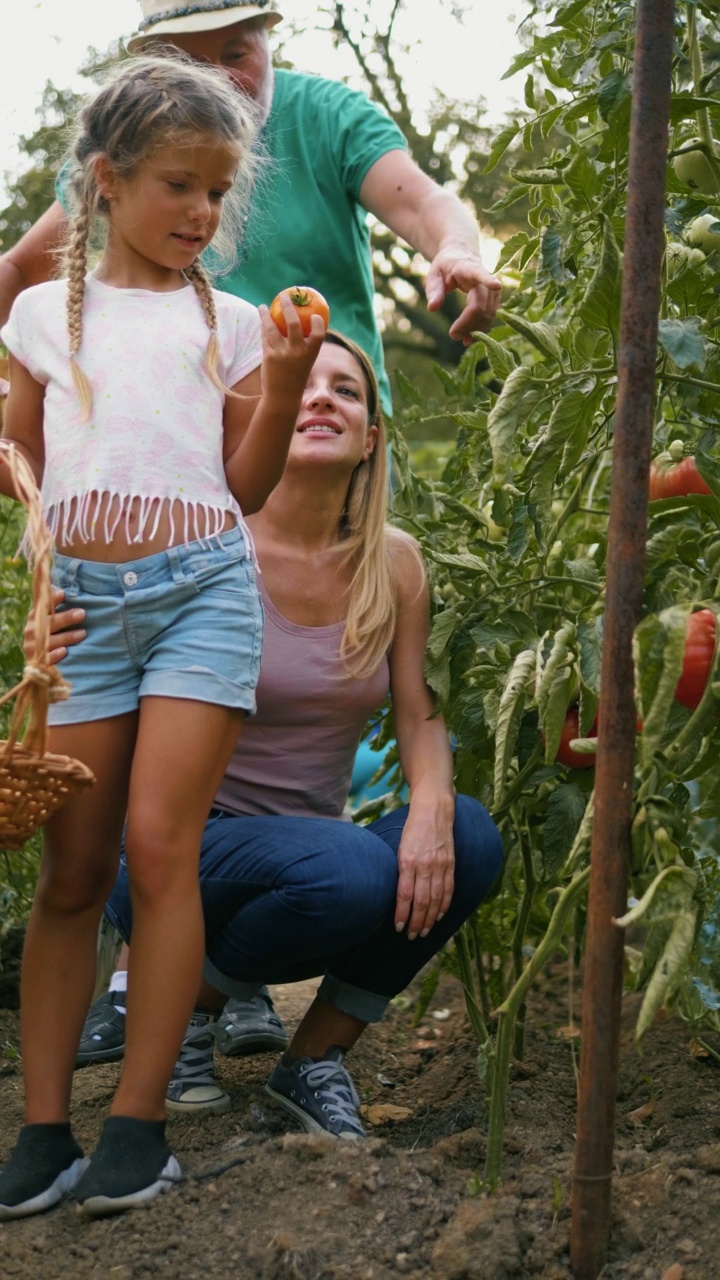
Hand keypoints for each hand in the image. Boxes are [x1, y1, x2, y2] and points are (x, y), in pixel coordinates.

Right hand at [23, 588, 85, 664]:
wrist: (35, 660)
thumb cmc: (46, 634)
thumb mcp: (47, 620)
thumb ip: (53, 607)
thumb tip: (67, 589)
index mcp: (34, 617)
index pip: (43, 606)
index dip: (53, 600)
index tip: (64, 593)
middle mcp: (31, 631)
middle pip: (50, 623)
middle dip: (66, 618)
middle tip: (82, 613)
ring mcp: (33, 646)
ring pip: (50, 640)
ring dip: (67, 637)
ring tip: (83, 633)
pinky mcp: (37, 662)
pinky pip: (46, 658)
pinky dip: (55, 655)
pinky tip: (65, 651)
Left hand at [259, 295, 325, 397]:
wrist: (283, 398)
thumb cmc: (296, 378)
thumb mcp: (305, 363)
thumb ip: (304, 347)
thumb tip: (301, 327)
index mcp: (311, 354)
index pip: (318, 334)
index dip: (318, 323)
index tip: (314, 315)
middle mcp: (297, 352)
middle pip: (293, 323)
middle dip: (288, 307)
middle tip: (284, 297)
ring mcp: (282, 354)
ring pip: (273, 328)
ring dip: (266, 315)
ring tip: (263, 307)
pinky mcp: (269, 357)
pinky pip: (265, 337)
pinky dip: (263, 327)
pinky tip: (261, 321)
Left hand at [394, 801, 454, 939]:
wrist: (434, 810)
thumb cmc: (412, 828)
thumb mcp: (400, 846)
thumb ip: (400, 870)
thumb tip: (396, 894)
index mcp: (408, 860)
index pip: (405, 895)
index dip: (402, 914)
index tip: (398, 927)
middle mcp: (425, 865)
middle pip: (421, 901)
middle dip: (416, 922)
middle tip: (411, 936)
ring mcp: (440, 865)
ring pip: (436, 899)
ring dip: (429, 919)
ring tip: (423, 932)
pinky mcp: (450, 864)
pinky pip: (448, 889)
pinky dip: (444, 905)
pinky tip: (438, 916)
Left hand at [425, 248, 501, 342]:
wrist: (462, 257)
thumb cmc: (445, 266)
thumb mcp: (433, 274)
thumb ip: (433, 290)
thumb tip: (432, 308)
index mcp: (468, 268)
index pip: (480, 273)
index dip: (488, 280)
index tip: (496, 285)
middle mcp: (485, 277)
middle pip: (481, 305)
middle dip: (468, 323)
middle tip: (452, 335)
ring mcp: (492, 289)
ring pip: (488, 314)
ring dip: (474, 329)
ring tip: (458, 337)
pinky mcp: (494, 299)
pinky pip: (489, 316)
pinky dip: (480, 328)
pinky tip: (468, 338)